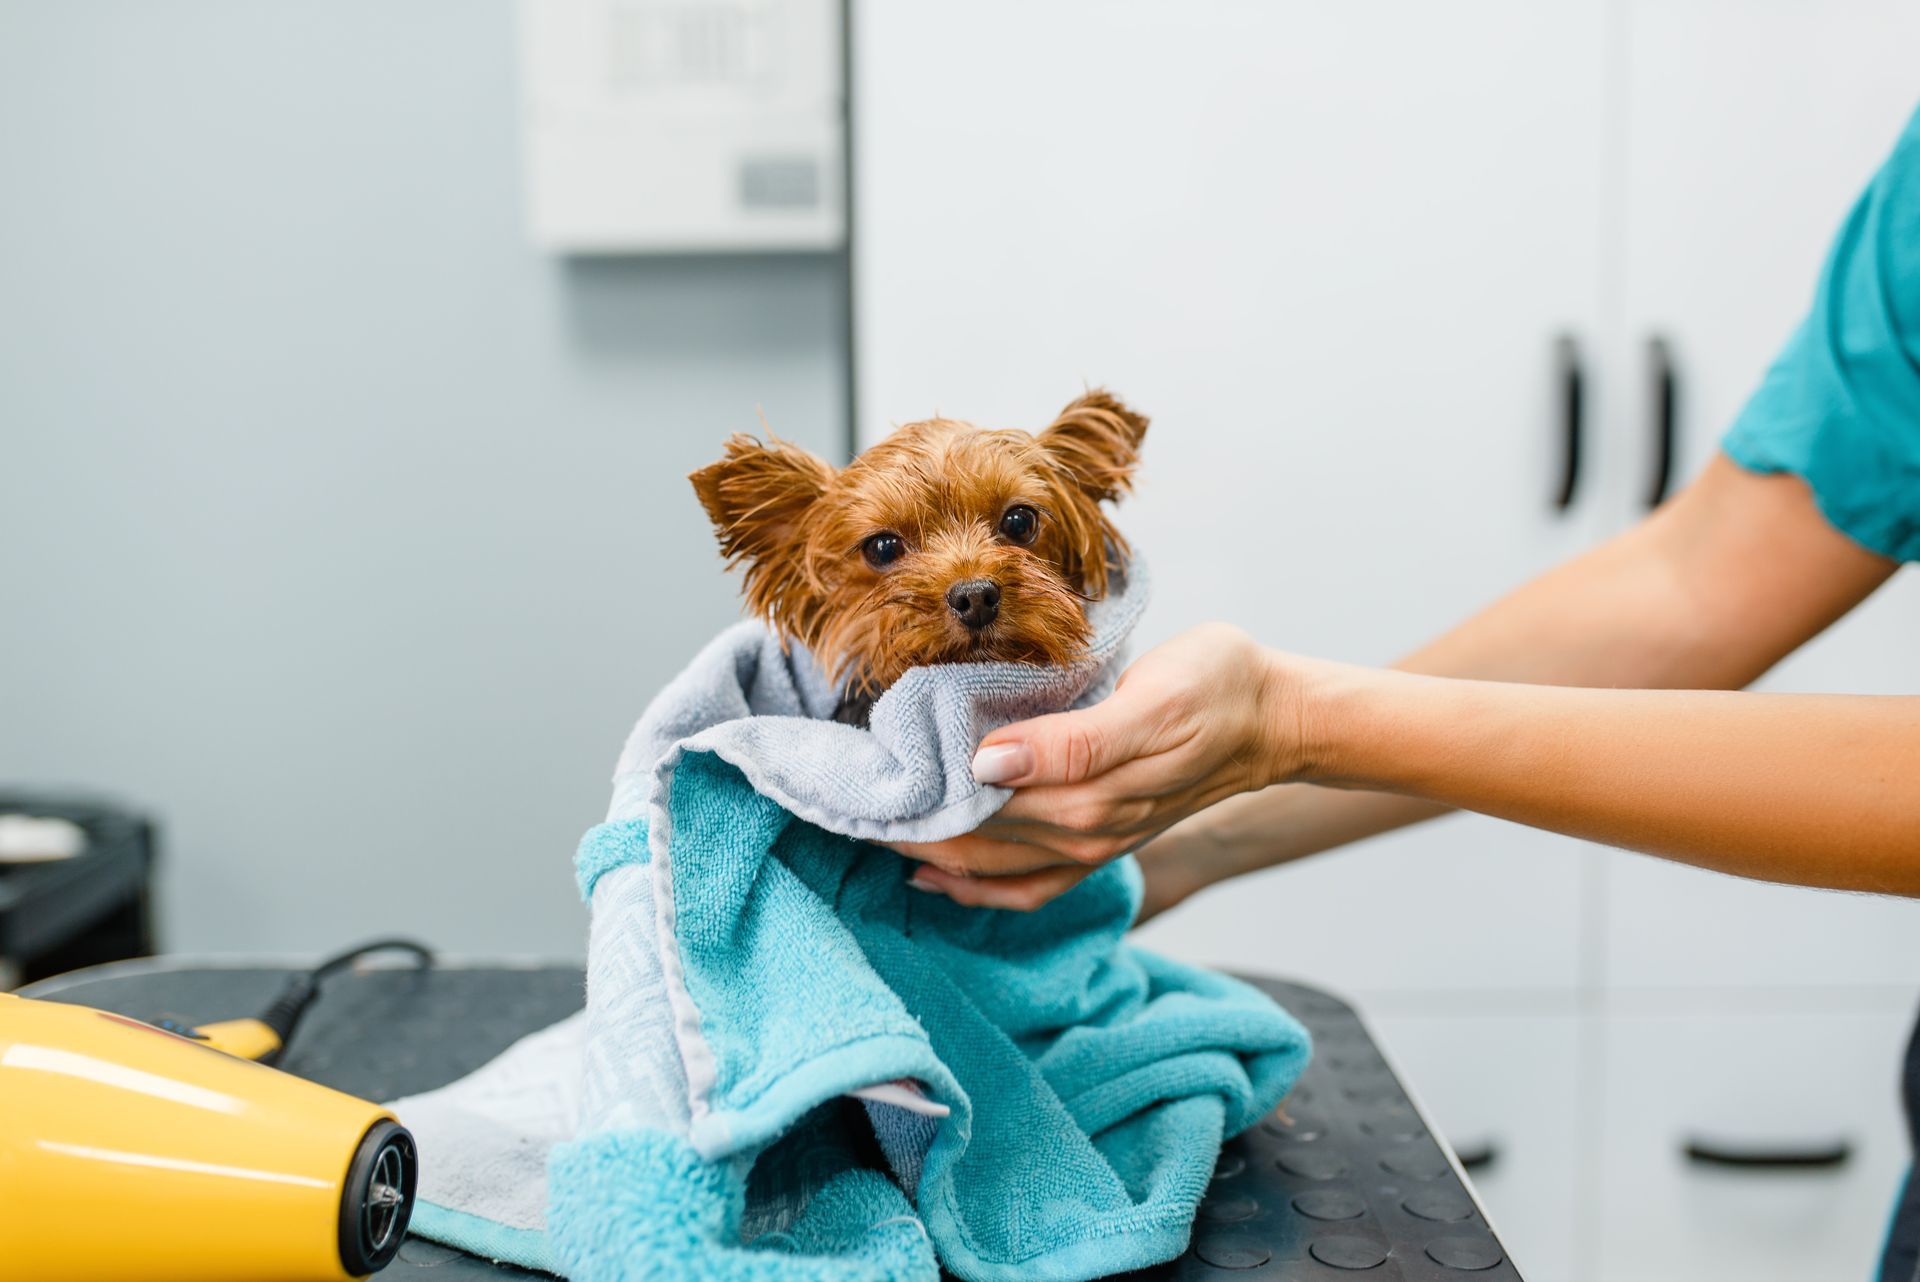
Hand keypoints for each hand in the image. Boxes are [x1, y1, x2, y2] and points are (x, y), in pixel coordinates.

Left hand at [891, 623, 1302, 908]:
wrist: (1275, 715)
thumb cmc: (1215, 689)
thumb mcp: (1151, 701)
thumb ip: (1073, 741)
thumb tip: (989, 763)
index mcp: (1085, 797)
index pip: (971, 804)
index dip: (908, 796)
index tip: (850, 776)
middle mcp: (1081, 833)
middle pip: (968, 837)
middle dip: (901, 824)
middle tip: (836, 799)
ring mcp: (1090, 844)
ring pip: (986, 864)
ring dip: (924, 851)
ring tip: (864, 827)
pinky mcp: (1099, 841)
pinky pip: (1025, 885)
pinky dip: (973, 887)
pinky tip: (932, 878)